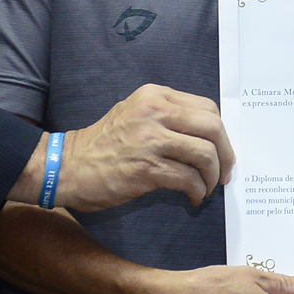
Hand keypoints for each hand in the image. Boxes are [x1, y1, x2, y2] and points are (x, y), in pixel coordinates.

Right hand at [10, 84, 233, 211]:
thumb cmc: (103, 144)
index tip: (221, 151)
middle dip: (226, 154)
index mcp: (154, 96)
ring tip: (206, 187)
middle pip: (212, 128)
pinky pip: (188, 179)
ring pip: (205, 154)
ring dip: (212, 176)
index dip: (221, 133)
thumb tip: (207, 137)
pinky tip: (192, 197)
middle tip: (224, 173)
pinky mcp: (146, 169)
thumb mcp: (134, 114)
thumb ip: (168, 116)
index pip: (207, 108)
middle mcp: (154, 112)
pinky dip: (198, 191)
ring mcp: (150, 140)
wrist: (67, 167)